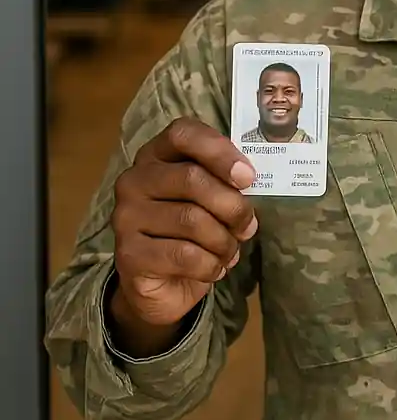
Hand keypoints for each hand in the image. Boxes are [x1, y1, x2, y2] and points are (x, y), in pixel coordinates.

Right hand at [111, 118, 257, 337]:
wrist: (163, 285)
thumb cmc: (194, 232)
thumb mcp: (212, 199)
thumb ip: (226, 182)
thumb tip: (248, 181)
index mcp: (156, 155)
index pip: (183, 133)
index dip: (219, 150)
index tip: (248, 177)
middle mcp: (134, 181)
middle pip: (191, 178)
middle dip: (232, 206)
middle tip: (248, 226)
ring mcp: (126, 217)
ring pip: (191, 220)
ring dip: (224, 241)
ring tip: (230, 251)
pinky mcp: (128, 254)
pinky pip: (184, 255)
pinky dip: (211, 264)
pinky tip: (214, 269)